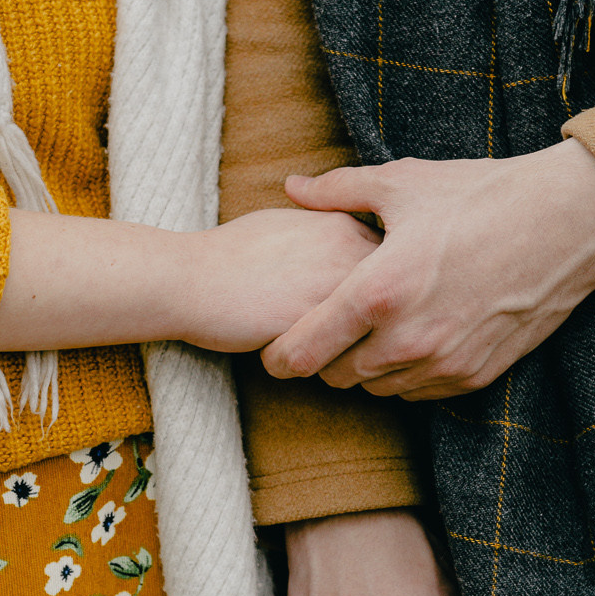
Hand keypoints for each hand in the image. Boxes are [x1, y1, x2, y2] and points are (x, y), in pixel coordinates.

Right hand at [0, 206, 372, 355]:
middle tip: (387, 343)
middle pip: (405, 295)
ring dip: (376, 348)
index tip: (385, 309)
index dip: (395, 291)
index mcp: (345, 225)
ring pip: (385, 328)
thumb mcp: (290, 225)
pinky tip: (327, 370)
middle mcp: (350, 250)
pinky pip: (354, 353)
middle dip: (398, 321)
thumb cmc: (231, 254)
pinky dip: (348, 366)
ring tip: (358, 361)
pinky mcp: (319, 321)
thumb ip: (331, 235)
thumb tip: (356, 248)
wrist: (189, 277)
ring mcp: (338, 285)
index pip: (400, 263)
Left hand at [261, 140, 594, 398]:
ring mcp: (443, 363)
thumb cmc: (482, 195)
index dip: (278, 355)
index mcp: (378, 292)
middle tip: (323, 331)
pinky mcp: (475, 375)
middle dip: (323, 358)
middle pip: (335, 376)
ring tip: (369, 331)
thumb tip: (291, 185)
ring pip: (377, 388)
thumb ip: (338, 191)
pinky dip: (406, 373)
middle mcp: (407, 339)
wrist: (569, 222)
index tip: (271, 349)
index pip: (303, 351)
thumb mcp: (404, 183)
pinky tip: (410, 339)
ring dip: (365, 367)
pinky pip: (419, 392)